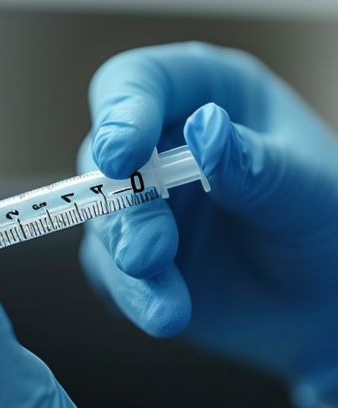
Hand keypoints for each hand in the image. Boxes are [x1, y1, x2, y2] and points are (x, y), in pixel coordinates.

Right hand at [79, 42, 337, 384]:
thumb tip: (206, 129)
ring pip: (103, 225)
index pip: (137, 82)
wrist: (320, 304)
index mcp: (204, 96)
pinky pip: (111, 275)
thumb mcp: (304, 191)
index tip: (122, 156)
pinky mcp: (129, 259)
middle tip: (152, 255)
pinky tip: (168, 314)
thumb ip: (254, 164)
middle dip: (125, 213)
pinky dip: (134, 298)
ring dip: (127, 265)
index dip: (119, 113)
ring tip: (169, 310)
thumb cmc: (324, 226)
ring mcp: (141, 206)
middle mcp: (161, 146)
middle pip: (103, 162)